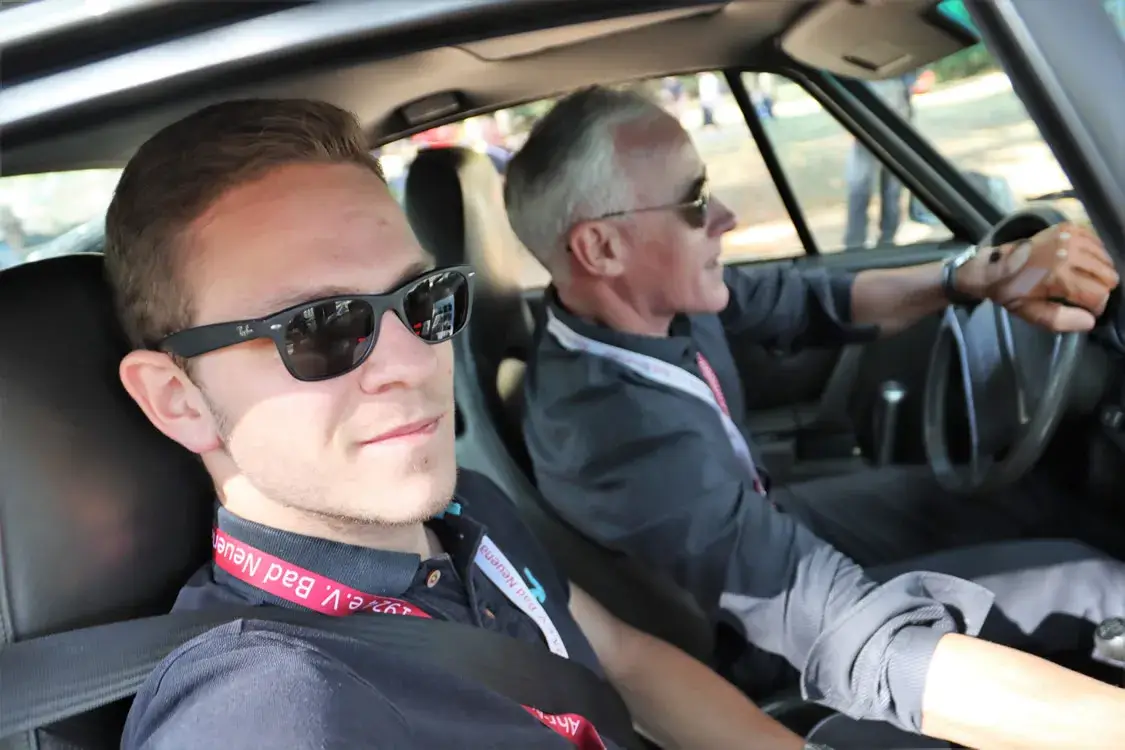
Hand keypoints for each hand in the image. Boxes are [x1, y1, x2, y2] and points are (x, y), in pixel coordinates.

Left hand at [963, 222, 1119, 330]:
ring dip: (1098, 272)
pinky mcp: (1069, 228)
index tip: (1087, 309)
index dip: (1097, 307)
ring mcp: (1069, 238)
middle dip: (1100, 289)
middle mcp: (1068, 254)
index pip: (1099, 295)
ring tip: (1082, 278)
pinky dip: (1095, 254)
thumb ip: (1059, 319)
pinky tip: (1082, 262)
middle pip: (1107, 276)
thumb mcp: (1030, 312)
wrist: (995, 265)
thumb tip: (1090, 320)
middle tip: (1084, 294)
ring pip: (1106, 260)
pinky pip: (1098, 243)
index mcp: (1058, 277)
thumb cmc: (1012, 292)